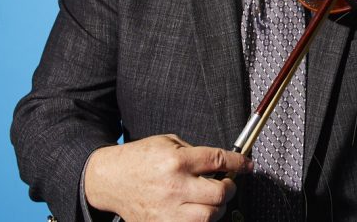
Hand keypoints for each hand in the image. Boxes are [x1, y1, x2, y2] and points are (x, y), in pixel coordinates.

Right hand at [84, 133, 251, 221]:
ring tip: (212, 199)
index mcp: (177, 161)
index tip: (247, 165)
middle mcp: (174, 186)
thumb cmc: (138, 159)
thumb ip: (196, 153)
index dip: (239, 163)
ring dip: (217, 207)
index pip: (219, 161)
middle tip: (227, 183)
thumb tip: (222, 163)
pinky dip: (200, 219)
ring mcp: (167, 210)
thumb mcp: (168, 142)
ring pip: (210, 216)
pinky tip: (197, 210)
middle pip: (220, 193)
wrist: (109, 179)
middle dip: (230, 188)